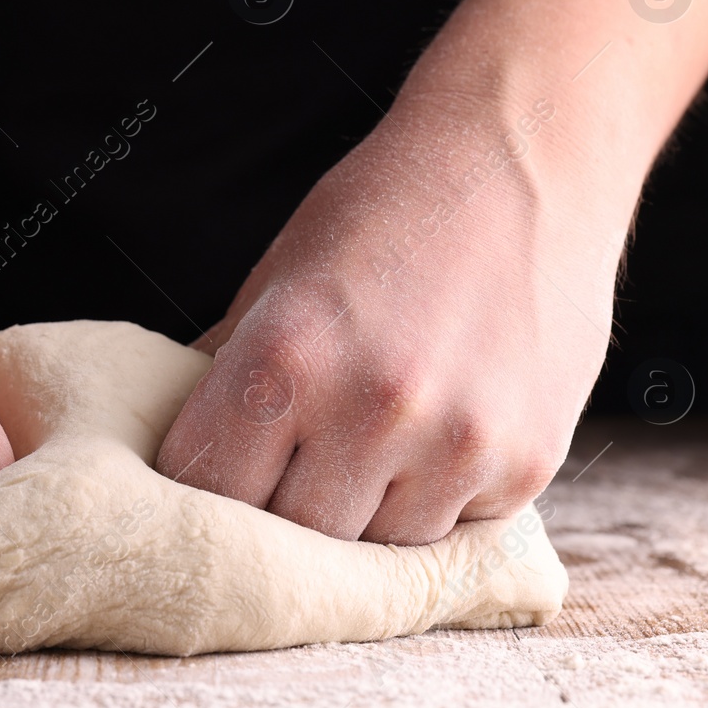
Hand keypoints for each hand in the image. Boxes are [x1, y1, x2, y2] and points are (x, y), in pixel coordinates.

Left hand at [156, 89, 624, 544]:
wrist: (520, 159)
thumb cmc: (384, 210)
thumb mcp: (280, 276)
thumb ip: (231, 370)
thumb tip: (182, 451)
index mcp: (284, 356)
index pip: (209, 489)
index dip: (206, 488)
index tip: (216, 479)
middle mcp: (369, 408)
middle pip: (293, 538)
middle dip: (283, 510)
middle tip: (295, 466)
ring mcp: (456, 443)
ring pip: (376, 549)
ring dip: (364, 512)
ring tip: (374, 440)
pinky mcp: (525, 463)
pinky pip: (454, 529)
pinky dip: (435, 498)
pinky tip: (439, 430)